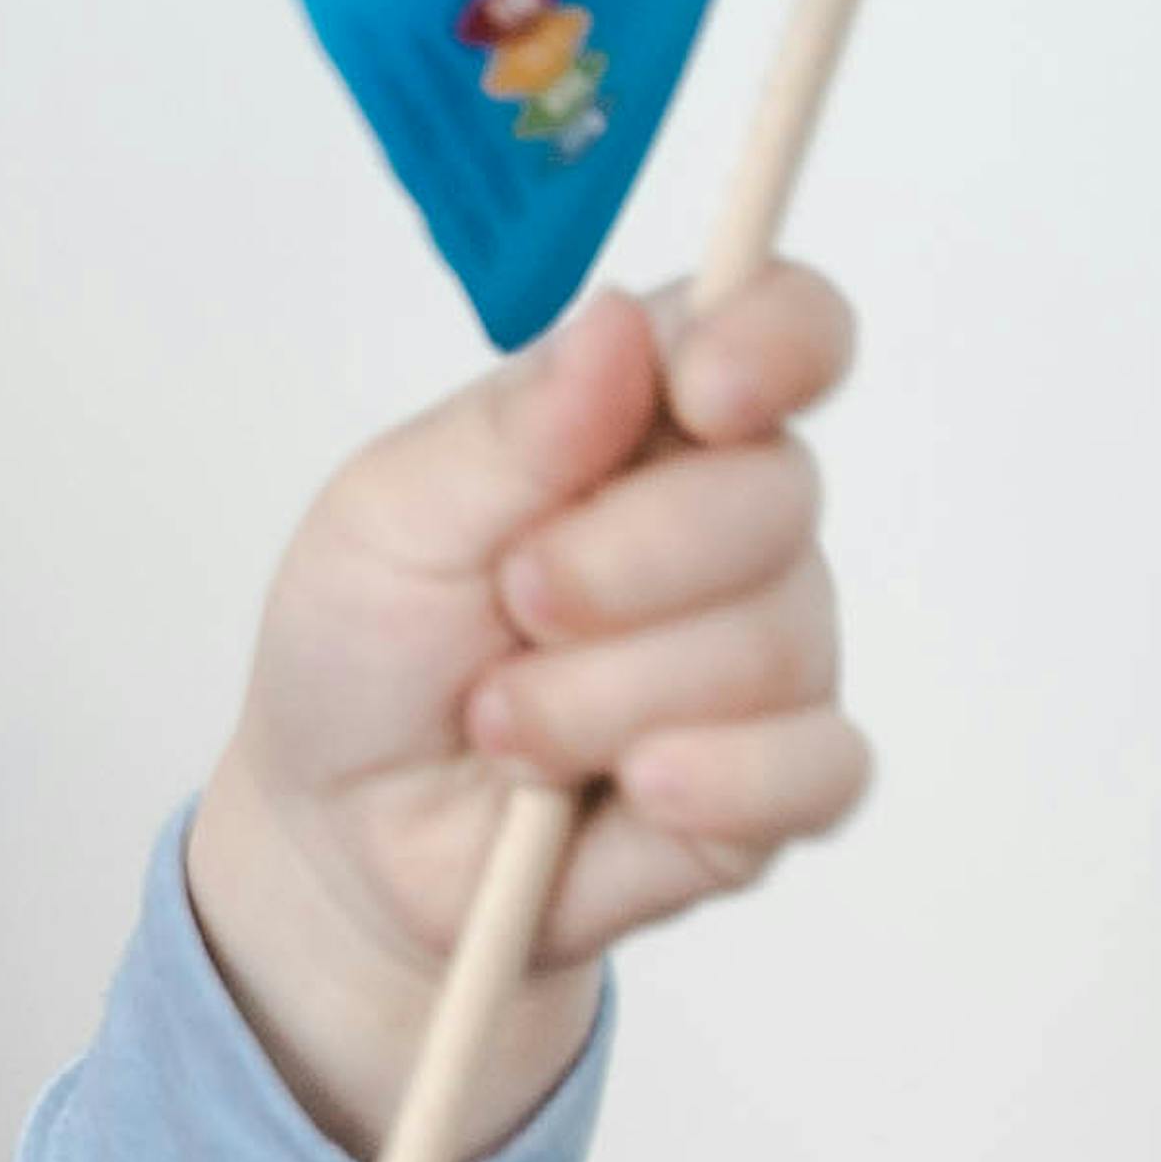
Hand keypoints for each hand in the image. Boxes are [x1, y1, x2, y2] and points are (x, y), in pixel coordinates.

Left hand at [190, 261, 873, 1152]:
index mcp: (647, 419)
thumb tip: (618, 327)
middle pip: (775, 494)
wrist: (344, 834)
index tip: (707, 391)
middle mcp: (731, 522)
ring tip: (504, 726)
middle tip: (511, 606)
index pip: (780, 329)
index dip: (773, 340)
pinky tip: (622, 790)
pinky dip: (707, 782)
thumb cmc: (371, 649)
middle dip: (620, 565)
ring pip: (769, 645)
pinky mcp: (781, 779)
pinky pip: (816, 768)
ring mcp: (770, 651)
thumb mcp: (390, 516)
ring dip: (599, 700)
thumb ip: (513, 428)